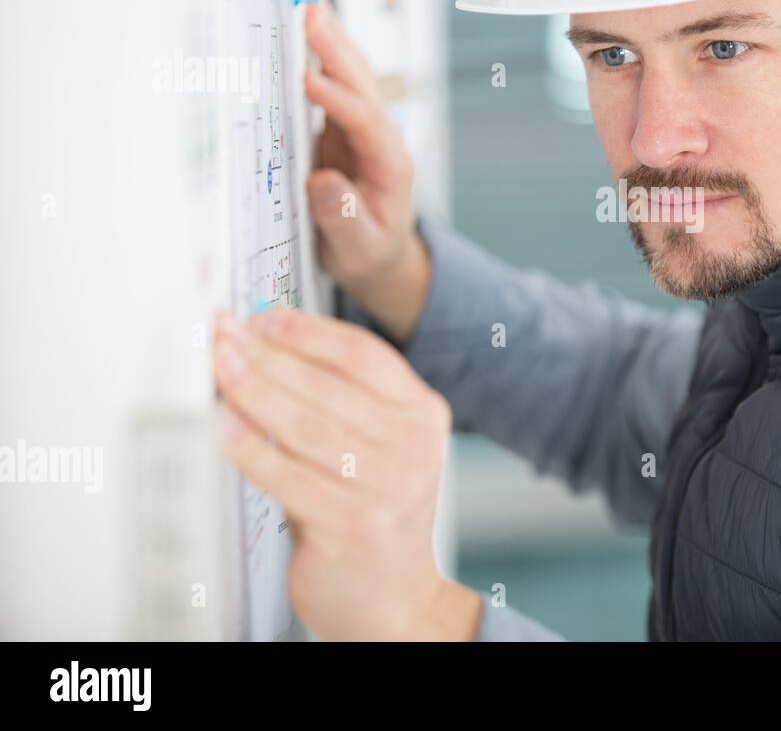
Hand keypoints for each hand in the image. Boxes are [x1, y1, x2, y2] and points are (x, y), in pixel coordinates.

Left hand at [212, 307, 482, 640]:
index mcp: (424, 414)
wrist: (393, 598)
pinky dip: (248, 446)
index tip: (261, 319)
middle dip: (266, 356)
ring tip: (218, 371)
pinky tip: (223, 425)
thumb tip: (267, 345)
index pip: (363, 354)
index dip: (306, 331)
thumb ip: (340, 400)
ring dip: (251, 391)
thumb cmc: (376, 514)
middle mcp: (414, 448)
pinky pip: (286, 475)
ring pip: (303, 425)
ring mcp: (388, 488)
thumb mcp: (382, 446)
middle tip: (224, 337)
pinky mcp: (353, 526)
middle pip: (327, 385)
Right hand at [303, 1, 429, 342]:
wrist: (379, 257)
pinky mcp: (341, 132)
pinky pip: (331, 91)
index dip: (338, 101)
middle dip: (338, 51)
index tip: (310, 80)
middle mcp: (380, 140)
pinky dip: (318, 61)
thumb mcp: (358, 249)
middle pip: (362, 88)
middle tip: (313, 15)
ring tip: (310, 8)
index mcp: (390, 166)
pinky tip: (303, 35)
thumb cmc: (369, 253)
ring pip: (350, 81)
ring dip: (331, 45)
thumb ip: (343, 219)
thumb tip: (324, 183)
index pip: (366, 125)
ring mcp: (361, 132)